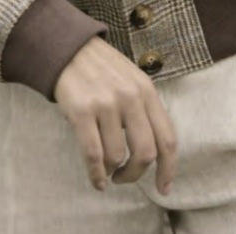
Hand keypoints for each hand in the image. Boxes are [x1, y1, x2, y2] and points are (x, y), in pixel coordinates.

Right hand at [53, 35, 176, 193]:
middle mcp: (130, 97)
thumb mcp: (132, 80)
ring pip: (117, 156)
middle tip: (125, 177)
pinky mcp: (82, 111)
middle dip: (136, 174)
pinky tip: (96, 179)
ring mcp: (106, 104)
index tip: (163, 188)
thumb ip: (144, 110)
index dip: (168, 169)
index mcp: (147, 91)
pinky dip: (96, 174)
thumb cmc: (101, 68)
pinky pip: (93, 154)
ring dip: (112, 171)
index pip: (167, 139)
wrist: (67, 47)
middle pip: (145, 153)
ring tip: (107, 170)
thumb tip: (152, 154)